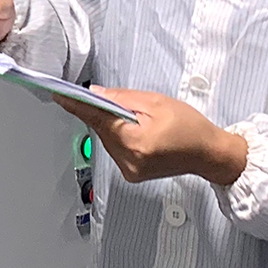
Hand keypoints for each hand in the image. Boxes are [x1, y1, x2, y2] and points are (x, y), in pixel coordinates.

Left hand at [62, 87, 248, 185]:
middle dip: (107, 112)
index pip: (97, 119)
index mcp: (136, 142)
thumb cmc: (190, 127)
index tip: (59, 95)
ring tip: (140, 120)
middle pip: (101, 129)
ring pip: (107, 139)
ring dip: (114, 125)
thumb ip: (121, 98)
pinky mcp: (131, 174)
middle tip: (127, 105)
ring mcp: (129, 170)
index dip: (77, 105)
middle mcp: (129, 160)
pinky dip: (120, 136)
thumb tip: (94, 94)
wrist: (208, 154)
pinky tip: (139, 132)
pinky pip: (115, 148)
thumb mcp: (156, 102)